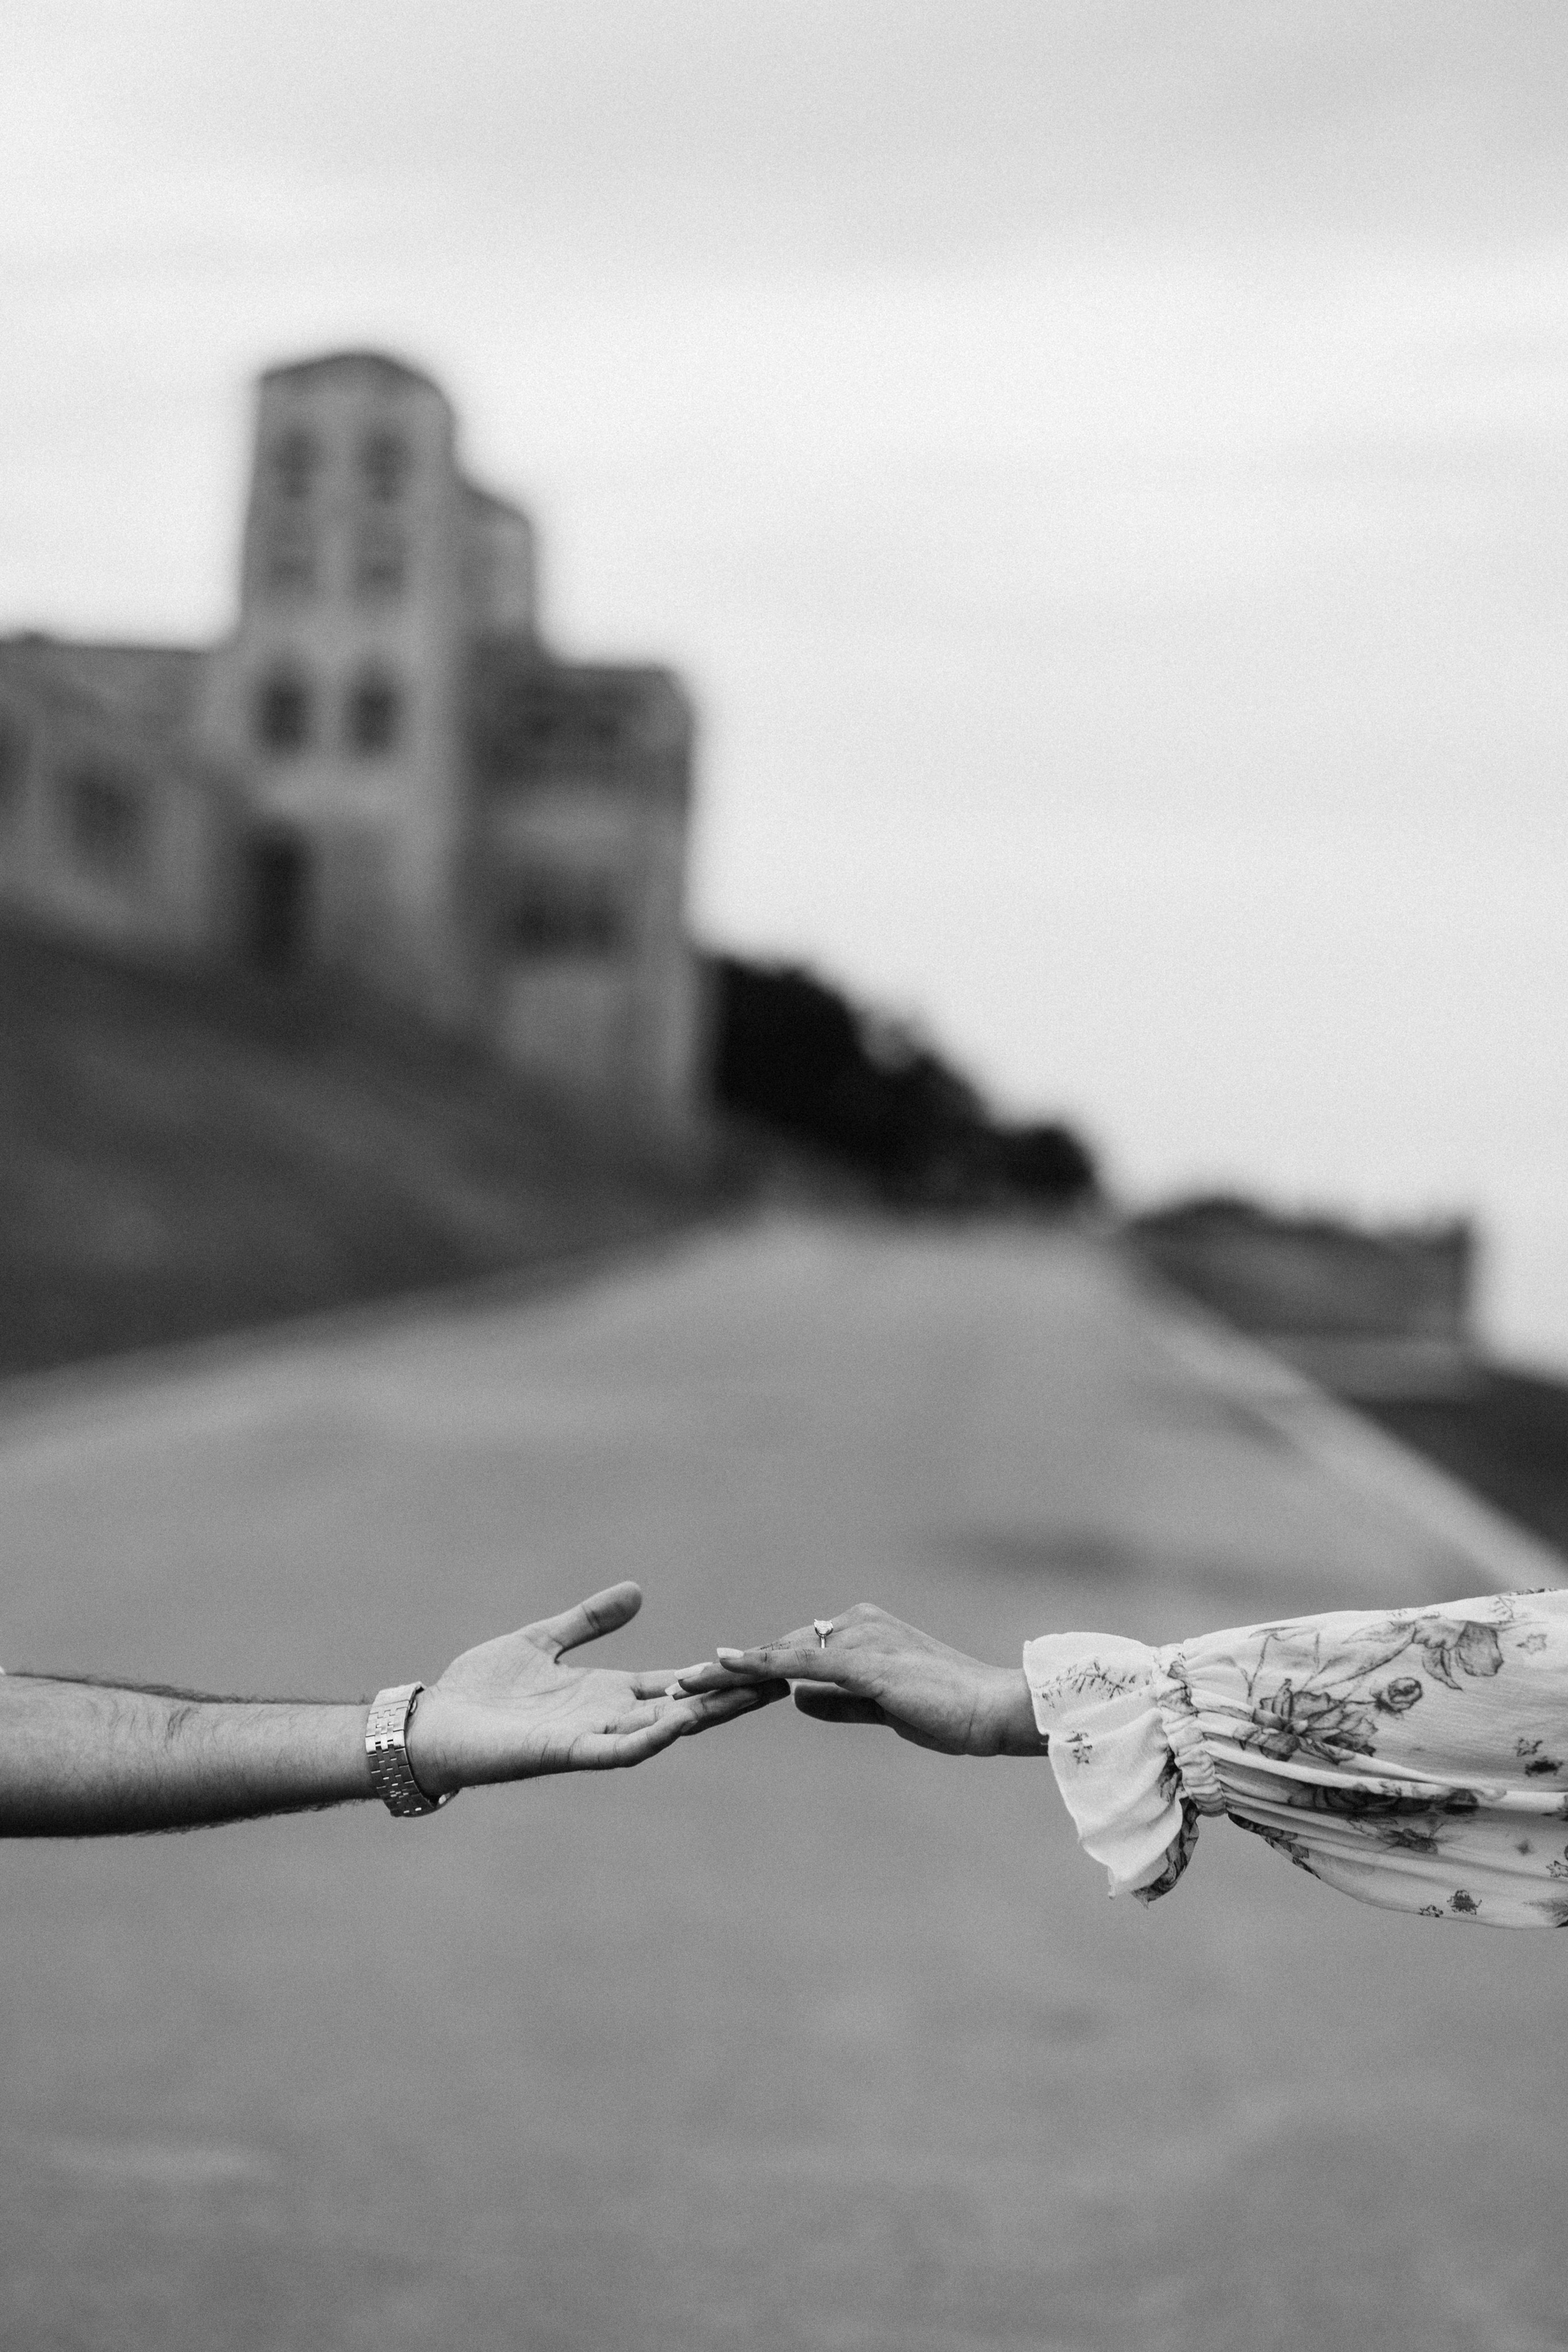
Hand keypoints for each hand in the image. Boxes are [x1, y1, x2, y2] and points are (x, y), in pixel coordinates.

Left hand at [406, 1582, 786, 1793]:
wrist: (433, 1722)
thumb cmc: (482, 1688)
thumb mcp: (543, 1640)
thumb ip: (589, 1620)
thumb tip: (637, 1591)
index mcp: (607, 1692)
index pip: (676, 1684)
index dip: (716, 1675)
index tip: (760, 1662)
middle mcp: (607, 1717)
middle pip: (683, 1709)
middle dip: (728, 1699)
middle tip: (778, 1683)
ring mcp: (589, 1737)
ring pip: (659, 1731)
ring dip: (701, 1717)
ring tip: (744, 1698)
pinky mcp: (563, 1753)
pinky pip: (615, 1751)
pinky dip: (647, 1740)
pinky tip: (675, 1724)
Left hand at [679, 1603, 1042, 1756]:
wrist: (992, 1709)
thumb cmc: (949, 1711)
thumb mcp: (882, 1706)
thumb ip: (840, 1701)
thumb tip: (796, 1698)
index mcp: (863, 1632)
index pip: (796, 1651)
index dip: (753, 1669)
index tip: (709, 1682)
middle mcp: (856, 1624)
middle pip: (779, 1648)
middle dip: (729, 1670)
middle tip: (679, 1685)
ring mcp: (859, 1639)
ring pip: (779, 1653)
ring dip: (729, 1671)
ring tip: (682, 1684)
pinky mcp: (862, 1662)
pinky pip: (797, 1662)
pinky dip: (757, 1664)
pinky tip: (723, 1667)